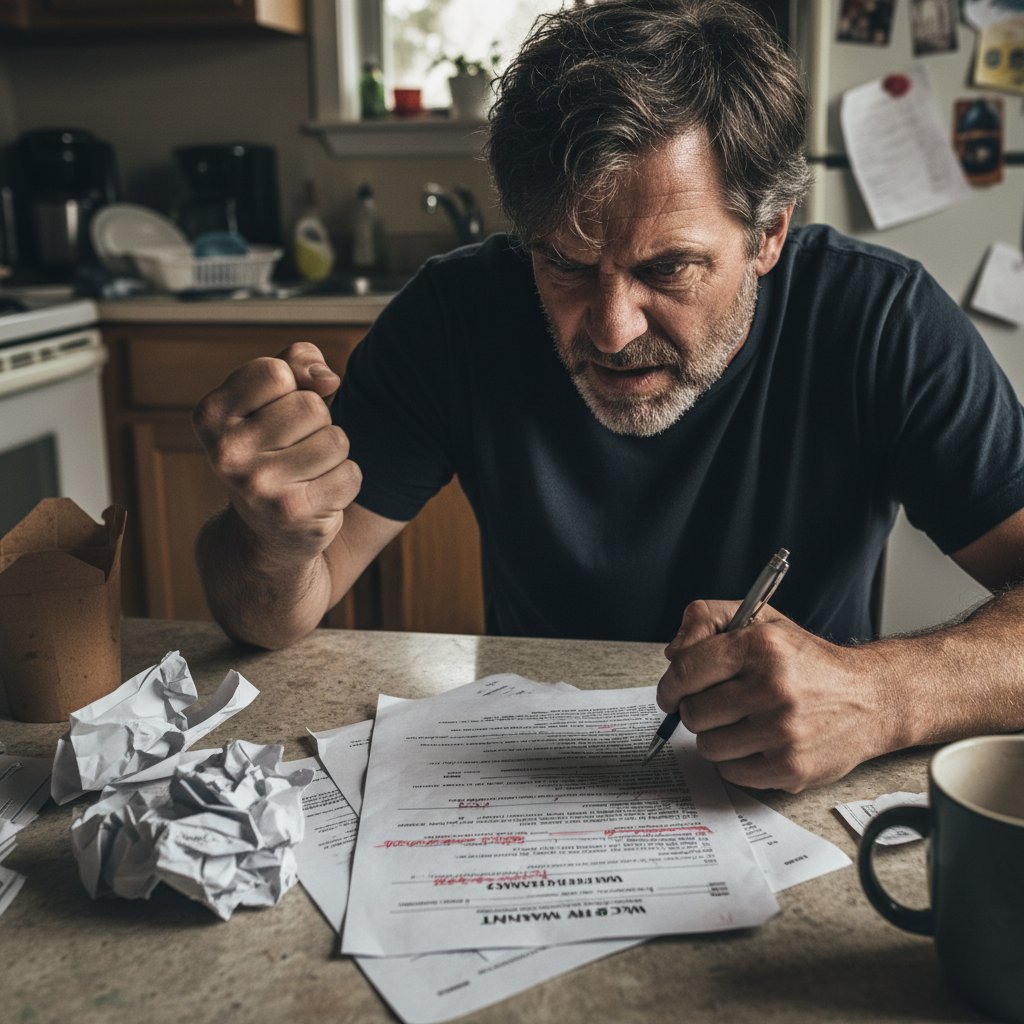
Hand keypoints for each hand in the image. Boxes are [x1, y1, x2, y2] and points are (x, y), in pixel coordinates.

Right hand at [192, 341, 360, 563]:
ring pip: (336, 439)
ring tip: (305, 473)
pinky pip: (350, 474)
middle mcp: (226, 453)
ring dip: (333, 454)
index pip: (276, 371)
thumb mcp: (271, 399)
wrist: (264, 535)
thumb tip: (329, 379)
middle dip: (316, 424)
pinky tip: (318, 495)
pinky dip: (345, 482)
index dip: (291, 387)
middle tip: (293, 451)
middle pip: (312, 406)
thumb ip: (296, 363)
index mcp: (210, 417)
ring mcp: (258, 487)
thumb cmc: (273, 449)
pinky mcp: (294, 514)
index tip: (274, 413)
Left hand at [656, 601, 896, 791]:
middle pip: (693, 712)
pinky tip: (757, 743)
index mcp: (762, 645)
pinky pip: (731, 772)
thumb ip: (707, 620)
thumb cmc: (806, 661)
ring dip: (717, 737)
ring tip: (742, 724)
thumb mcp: (760, 621)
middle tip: (718, 706)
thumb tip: (673, 655)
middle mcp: (774, 687)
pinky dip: (736, 762)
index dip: (670, 685)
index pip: (686, 669)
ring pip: (708, 746)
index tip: (672, 693)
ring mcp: (783, 731)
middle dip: (696, 710)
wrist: (870, 698)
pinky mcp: (791, 767)